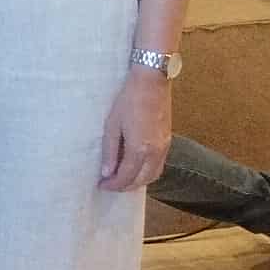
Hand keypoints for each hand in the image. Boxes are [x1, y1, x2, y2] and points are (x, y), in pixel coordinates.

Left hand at [99, 67, 172, 190]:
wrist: (152, 83)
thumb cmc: (128, 100)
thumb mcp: (112, 125)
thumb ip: (110, 151)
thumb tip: (107, 172)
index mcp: (140, 149)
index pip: (127, 176)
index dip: (114, 184)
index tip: (102, 185)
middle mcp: (155, 152)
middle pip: (141, 180)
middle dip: (125, 186)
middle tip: (110, 185)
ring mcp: (164, 147)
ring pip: (153, 175)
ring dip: (138, 181)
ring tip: (122, 179)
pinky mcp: (168, 141)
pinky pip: (159, 166)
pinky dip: (148, 173)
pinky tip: (137, 169)